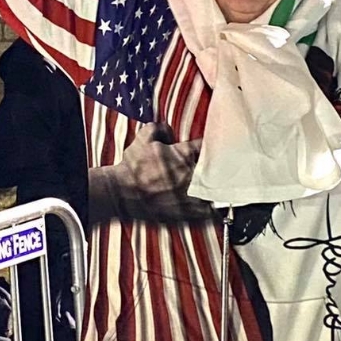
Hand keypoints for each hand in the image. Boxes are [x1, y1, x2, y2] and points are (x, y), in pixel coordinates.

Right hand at [88, 124, 209, 224]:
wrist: (121, 193)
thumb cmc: (132, 167)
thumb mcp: (142, 139)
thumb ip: (158, 129)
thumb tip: (169, 129)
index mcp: (184, 154)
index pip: (206, 147)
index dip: (209, 147)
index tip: (208, 149)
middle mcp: (191, 174)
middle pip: (217, 170)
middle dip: (218, 168)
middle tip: (219, 168)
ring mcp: (191, 195)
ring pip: (215, 192)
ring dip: (217, 189)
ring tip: (219, 188)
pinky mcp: (187, 212)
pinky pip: (209, 212)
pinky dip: (213, 210)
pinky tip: (214, 208)